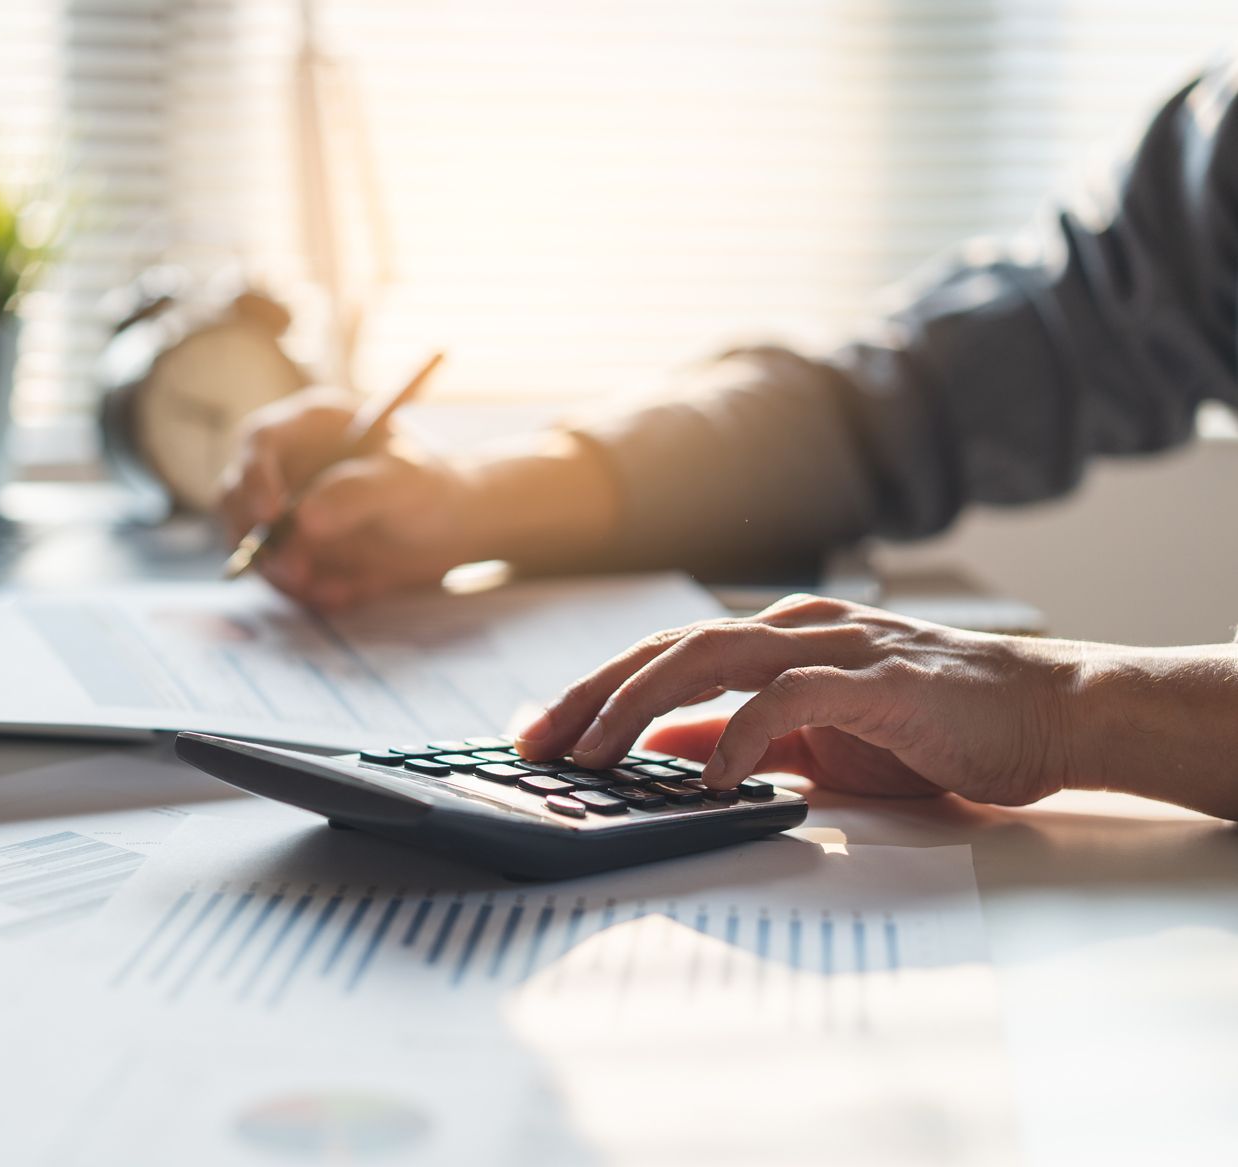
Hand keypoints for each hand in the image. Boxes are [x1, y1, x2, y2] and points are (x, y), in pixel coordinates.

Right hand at [217, 387, 487, 609]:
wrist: (448, 531)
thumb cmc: (429, 489)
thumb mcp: (405, 484)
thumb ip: (357, 493)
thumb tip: (303, 518)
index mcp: (309, 427)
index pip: (260, 441)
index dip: (255, 477)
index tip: (271, 518)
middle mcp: (285, 464)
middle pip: (235, 495)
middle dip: (258, 539)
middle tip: (297, 571)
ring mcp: (281, 508)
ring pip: (250, 542)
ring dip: (281, 573)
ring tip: (334, 590)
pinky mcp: (289, 548)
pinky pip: (277, 574)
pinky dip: (304, 591)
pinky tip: (345, 592)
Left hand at [516, 594, 1089, 806]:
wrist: (1047, 717)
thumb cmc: (932, 728)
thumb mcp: (813, 739)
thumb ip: (737, 734)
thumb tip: (657, 747)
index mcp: (777, 639)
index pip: (663, 655)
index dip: (594, 689)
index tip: (538, 733)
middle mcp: (797, 629)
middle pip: (669, 648)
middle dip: (592, 694)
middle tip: (536, 744)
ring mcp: (840, 649)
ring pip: (713, 656)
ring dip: (641, 704)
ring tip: (594, 755)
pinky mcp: (884, 682)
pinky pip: (793, 697)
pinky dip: (742, 732)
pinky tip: (710, 776)